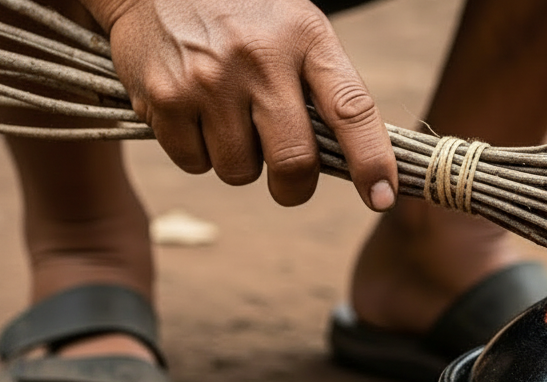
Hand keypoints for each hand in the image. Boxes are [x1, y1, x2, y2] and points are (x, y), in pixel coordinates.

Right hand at [89, 0, 396, 209]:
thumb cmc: (244, 18)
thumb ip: (324, 87)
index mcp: (306, 38)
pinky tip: (196, 114)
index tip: (382, 198)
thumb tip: (351, 162)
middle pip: (294, 161)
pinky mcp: (165, 98)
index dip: (371, 162)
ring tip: (229, 119)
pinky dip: (198, 154)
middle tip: (290, 182)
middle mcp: (260, 58)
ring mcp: (210, 79)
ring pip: (240, 171)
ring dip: (240, 163)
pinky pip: (195, 163)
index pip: (352, 110)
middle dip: (295, 188)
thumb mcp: (296, 30)